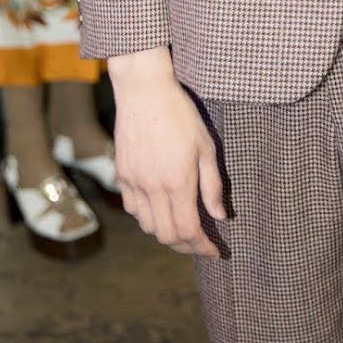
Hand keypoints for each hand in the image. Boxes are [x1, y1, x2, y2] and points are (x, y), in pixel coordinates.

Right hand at [108, 46, 226, 256]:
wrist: (144, 91)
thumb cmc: (180, 114)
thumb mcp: (206, 146)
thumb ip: (213, 185)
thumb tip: (220, 216)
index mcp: (178, 181)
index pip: (188, 230)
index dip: (203, 247)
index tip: (215, 251)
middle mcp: (153, 187)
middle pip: (166, 236)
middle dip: (185, 246)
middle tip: (200, 243)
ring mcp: (134, 182)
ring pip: (147, 226)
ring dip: (165, 233)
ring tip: (182, 226)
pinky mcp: (122, 174)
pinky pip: (133, 209)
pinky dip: (147, 217)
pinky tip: (159, 208)